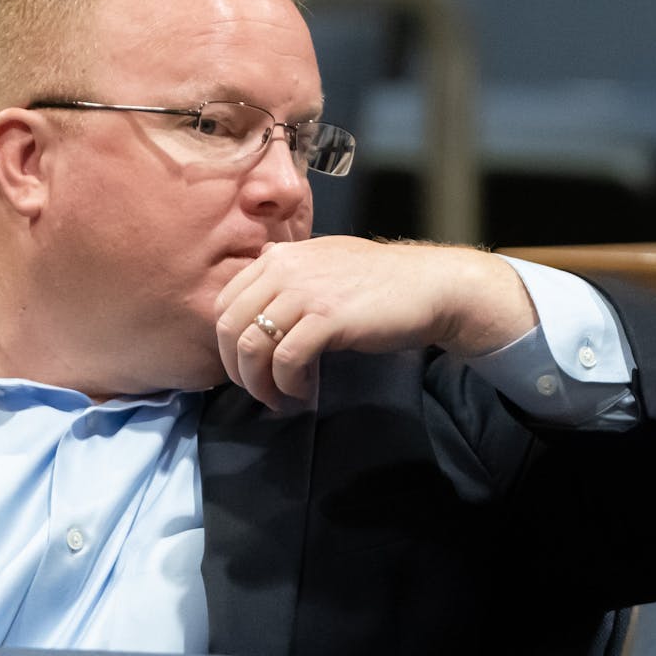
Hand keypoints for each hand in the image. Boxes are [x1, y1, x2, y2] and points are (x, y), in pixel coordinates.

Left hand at [214, 236, 536, 410]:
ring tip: (280, 398)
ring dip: (260, 383)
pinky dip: (288, 384)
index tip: (248, 367)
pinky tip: (304, 391)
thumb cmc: (380, 282)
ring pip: (251, 345)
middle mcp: (284, 268)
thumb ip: (289, 273)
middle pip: (228, 327)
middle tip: (259, 390)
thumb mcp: (325, 263)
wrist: (430, 286)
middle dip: (237, 369)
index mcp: (279, 257)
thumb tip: (258, 284)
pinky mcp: (328, 318)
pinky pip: (285, 360)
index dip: (228, 343)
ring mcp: (304, 292)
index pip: (225, 303)